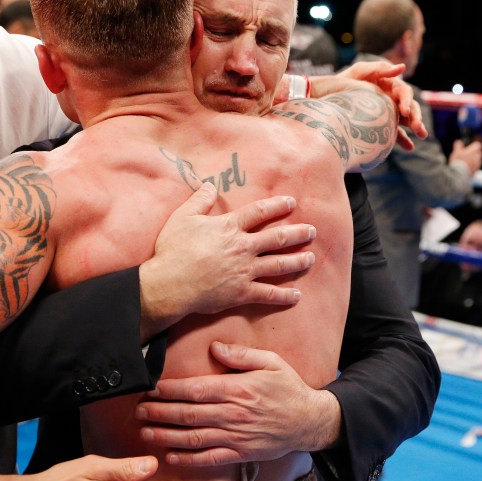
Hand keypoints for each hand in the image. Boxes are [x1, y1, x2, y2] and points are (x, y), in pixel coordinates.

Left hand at [135, 342, 340, 465]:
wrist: (309, 421)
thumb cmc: (288, 388)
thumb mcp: (270, 362)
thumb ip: (241, 354)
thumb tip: (215, 347)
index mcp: (238, 389)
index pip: (195, 390)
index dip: (169, 389)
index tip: (150, 387)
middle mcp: (233, 414)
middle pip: (188, 414)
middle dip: (159, 412)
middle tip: (138, 410)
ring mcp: (236, 436)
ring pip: (194, 438)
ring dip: (166, 435)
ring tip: (145, 432)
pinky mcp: (240, 453)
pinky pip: (209, 458)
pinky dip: (188, 459)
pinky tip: (170, 455)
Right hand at [139, 183, 315, 338]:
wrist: (169, 283)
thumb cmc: (173, 250)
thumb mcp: (182, 217)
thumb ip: (199, 200)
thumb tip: (209, 185)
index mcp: (229, 227)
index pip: (259, 212)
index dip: (277, 206)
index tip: (291, 202)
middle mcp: (242, 247)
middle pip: (277, 238)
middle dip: (297, 233)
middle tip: (312, 231)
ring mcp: (244, 271)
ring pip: (278, 264)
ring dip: (297, 261)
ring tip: (311, 258)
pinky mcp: (241, 293)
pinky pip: (268, 294)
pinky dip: (284, 296)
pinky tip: (297, 295)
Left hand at [323, 61, 427, 149]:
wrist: (327, 96)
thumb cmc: (345, 81)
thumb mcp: (360, 71)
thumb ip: (379, 68)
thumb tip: (402, 67)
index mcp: (389, 85)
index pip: (404, 93)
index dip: (407, 100)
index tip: (405, 111)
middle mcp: (391, 99)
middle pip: (409, 107)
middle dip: (415, 117)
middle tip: (417, 128)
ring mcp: (387, 112)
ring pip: (405, 120)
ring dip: (415, 127)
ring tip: (421, 136)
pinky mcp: (381, 125)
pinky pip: (394, 133)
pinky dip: (403, 139)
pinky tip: (410, 147)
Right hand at [449, 138, 481, 174]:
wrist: (459, 174)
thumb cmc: (458, 162)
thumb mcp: (456, 151)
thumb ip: (458, 145)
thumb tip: (458, 142)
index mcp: (474, 150)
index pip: (478, 145)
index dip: (473, 145)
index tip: (469, 147)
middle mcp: (478, 157)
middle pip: (478, 153)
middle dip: (473, 153)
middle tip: (466, 155)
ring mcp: (478, 164)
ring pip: (478, 160)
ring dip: (473, 160)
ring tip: (465, 162)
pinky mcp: (476, 171)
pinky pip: (476, 167)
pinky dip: (472, 167)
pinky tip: (465, 168)